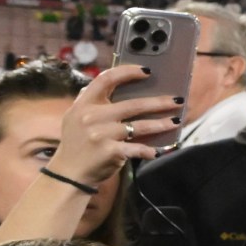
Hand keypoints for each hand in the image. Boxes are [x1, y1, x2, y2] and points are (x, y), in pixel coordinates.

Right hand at [46, 64, 181, 186]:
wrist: (68, 174)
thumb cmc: (76, 143)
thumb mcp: (74, 117)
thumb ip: (88, 100)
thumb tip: (106, 81)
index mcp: (84, 104)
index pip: (106, 79)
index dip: (127, 72)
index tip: (147, 71)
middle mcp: (92, 116)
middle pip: (133, 104)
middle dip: (159, 102)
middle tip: (177, 100)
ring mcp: (101, 134)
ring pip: (140, 126)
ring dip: (162, 124)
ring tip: (176, 121)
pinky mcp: (110, 152)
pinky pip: (136, 148)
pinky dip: (149, 150)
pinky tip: (159, 150)